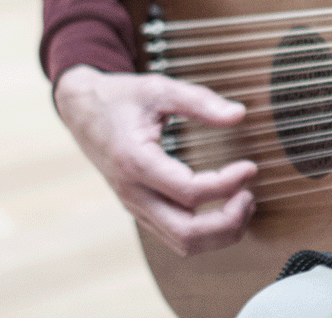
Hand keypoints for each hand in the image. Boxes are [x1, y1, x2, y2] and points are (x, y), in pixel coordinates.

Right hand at [53, 65, 256, 256]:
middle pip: (185, 233)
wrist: (82, 110)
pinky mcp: (141, 208)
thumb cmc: (121, 98)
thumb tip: (239, 115)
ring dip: (220, 232)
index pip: (189, 192)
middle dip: (226, 222)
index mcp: (136, 162)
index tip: (250, 166)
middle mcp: (133, 193)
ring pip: (181, 242)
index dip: (227, 183)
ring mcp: (135, 206)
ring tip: (244, 201)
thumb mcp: (159, 88)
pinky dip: (205, 231)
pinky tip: (225, 206)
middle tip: (250, 194)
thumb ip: (200, 101)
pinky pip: (175, 235)